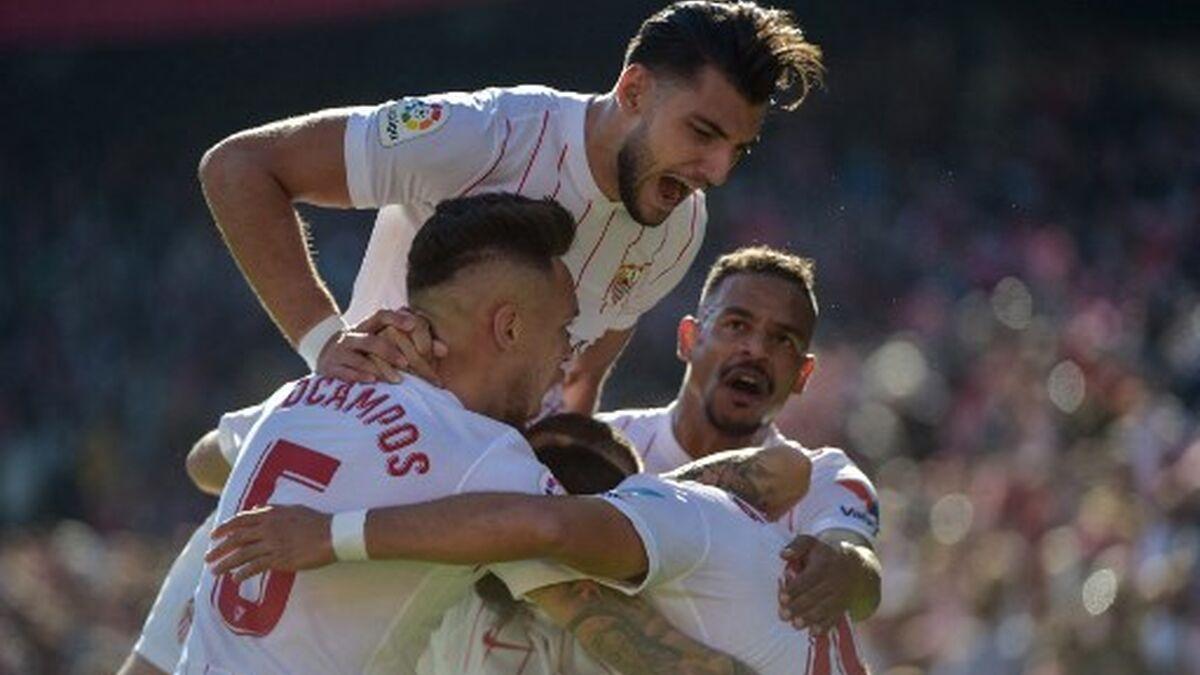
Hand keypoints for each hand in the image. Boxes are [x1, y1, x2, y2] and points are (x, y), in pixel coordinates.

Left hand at [206, 505, 334, 581]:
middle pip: (236, 538)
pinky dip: (243, 573)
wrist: (332, 534)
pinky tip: (235, 579)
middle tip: (208, 558)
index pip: (240, 520)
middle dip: (219, 549)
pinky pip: (255, 567)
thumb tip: (256, 508)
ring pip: (242, 554)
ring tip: (215, 571)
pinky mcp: (279, 559)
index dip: (224, 528)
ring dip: (225, 563)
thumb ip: (272, 508)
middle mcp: (268, 528)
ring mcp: (272, 544)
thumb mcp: (293, 509)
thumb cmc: (316, 521)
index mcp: (270, 514)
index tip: (213, 536)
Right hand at [316, 309, 447, 383]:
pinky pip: (344, 371)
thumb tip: (444, 350)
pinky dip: (359, 375)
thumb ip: (413, 345)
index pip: (382, 316)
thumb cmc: (364, 351)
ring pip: (357, 355)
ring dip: (378, 367)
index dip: (397, 318)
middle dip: (389, 351)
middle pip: (371, 339)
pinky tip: (373, 381)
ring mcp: (340, 351)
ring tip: (396, 379)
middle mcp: (352, 336)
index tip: (414, 324)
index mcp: (367, 327)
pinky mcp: (330, 367)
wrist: (322, 353)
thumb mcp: (382, 343)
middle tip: (407, 363)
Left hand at [777, 535, 853, 633]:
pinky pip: (835, 617)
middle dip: (798, 607)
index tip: (782, 598)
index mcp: (824, 563)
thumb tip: (783, 554)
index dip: (795, 588)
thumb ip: (796, 546)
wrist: (856, 567)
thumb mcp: (811, 543)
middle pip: (815, 596)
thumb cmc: (824, 555)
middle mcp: (834, 580)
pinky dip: (825, 626)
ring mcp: (840, 595)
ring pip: (825, 608)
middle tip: (783, 615)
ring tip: (795, 625)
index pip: (809, 578)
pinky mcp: (843, 607)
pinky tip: (813, 632)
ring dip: (810, 618)